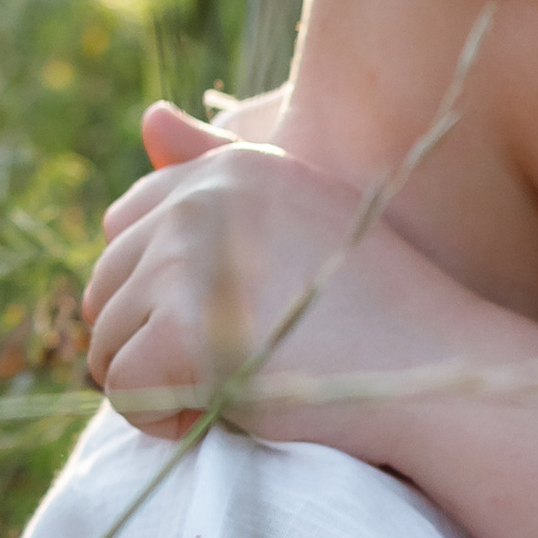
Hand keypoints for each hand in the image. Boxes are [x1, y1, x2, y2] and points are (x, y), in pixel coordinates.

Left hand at [81, 103, 537, 447]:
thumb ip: (219, 168)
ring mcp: (189, 262)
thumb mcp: (301, 216)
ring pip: (106, 340)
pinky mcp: (184, 332)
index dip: (156, 290)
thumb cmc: (378, 308)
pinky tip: (223, 414)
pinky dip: (160, 419)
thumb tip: (146, 117)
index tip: (221, 323)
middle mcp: (203, 199)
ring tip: (233, 389)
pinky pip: (122, 388)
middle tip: (230, 367)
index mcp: (232, 168)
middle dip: (148, 340)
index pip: (123, 224)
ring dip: (155, 382)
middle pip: (105, 284)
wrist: (433, 372)